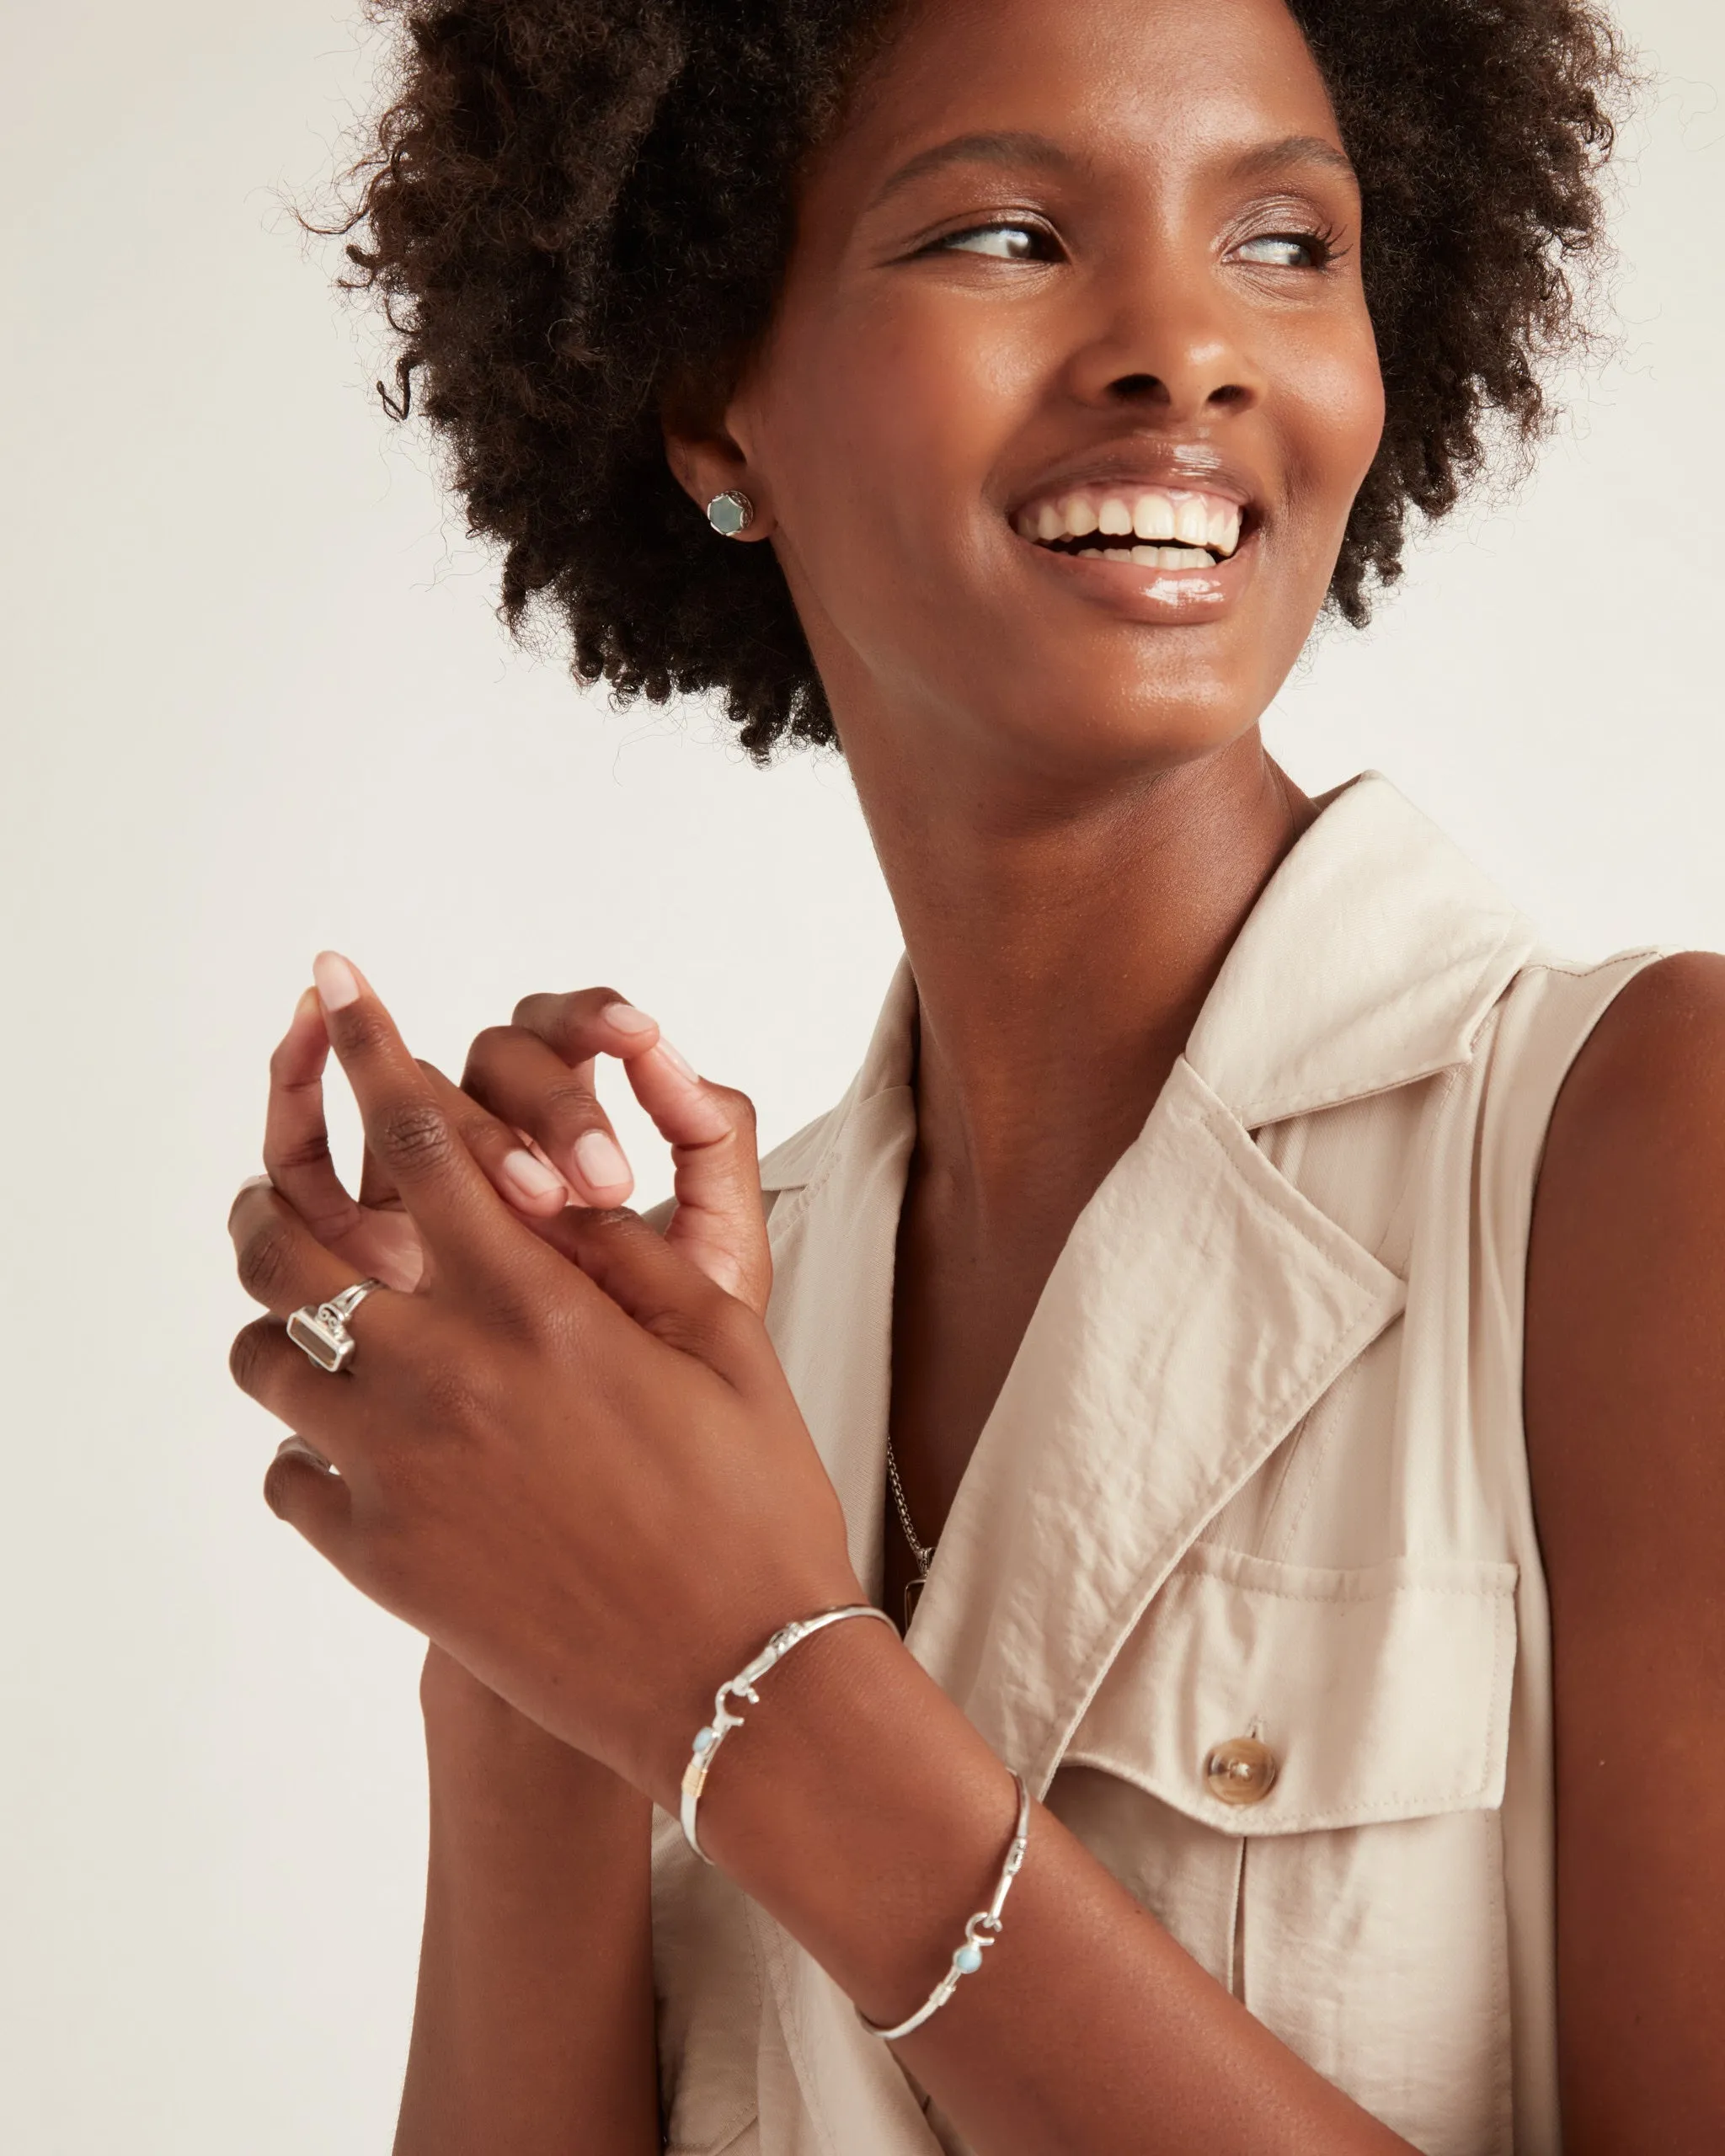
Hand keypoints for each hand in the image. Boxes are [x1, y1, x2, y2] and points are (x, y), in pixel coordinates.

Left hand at [229, 955, 863, 1806]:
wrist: (737, 1678)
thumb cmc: (753, 1500)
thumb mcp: (718, 1340)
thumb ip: (618, 1249)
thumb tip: (545, 1187)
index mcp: (536, 1303)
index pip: (417, 1135)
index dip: (368, 1042)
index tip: (334, 982)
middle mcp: (443, 1374)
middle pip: (289, 1239)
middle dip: (279, 1184)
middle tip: (299, 1182)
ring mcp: (395, 1472)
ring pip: (267, 1354)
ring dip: (296, 1318)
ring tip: (353, 1323)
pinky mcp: (376, 1560)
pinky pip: (285, 1471)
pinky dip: (312, 1440)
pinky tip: (374, 1442)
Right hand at [263, 986, 769, 1312]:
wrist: (616, 1464)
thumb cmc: (666, 1354)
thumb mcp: (718, 1252)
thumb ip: (711, 1143)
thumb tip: (665, 1053)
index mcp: (580, 1129)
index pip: (575, 1031)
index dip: (595, 1016)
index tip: (636, 1036)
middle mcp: (499, 1136)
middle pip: (502, 1060)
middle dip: (553, 1105)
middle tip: (602, 1178)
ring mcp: (423, 1181)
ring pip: (421, 1102)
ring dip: (464, 1125)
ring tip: (533, 1201)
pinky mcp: (354, 1232)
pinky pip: (304, 1141)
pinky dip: (296, 1082)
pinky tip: (305, 1052)